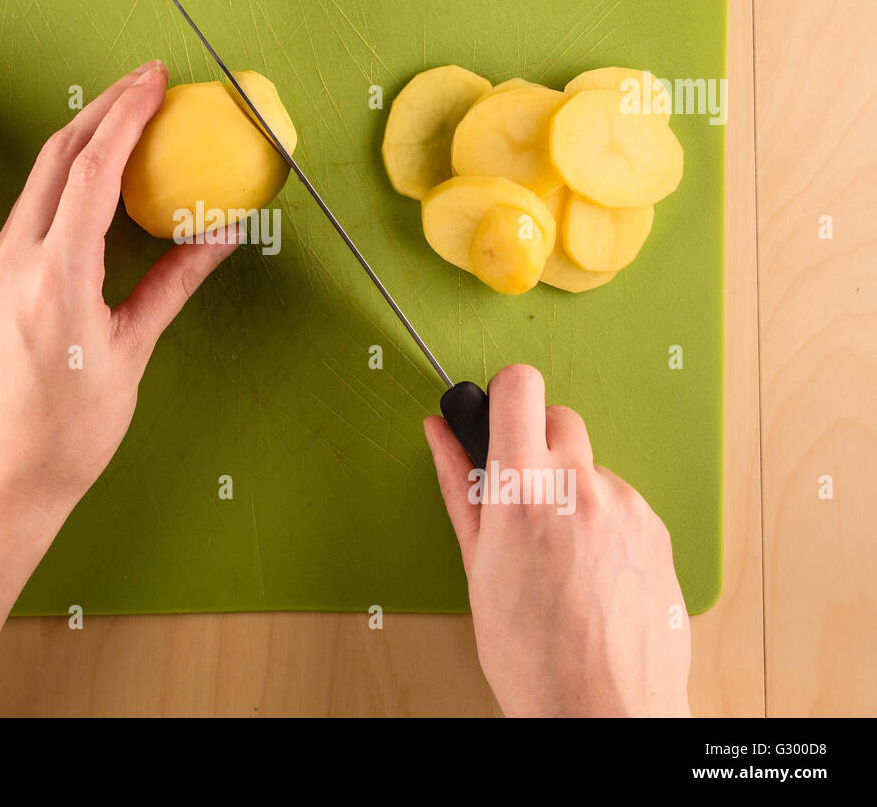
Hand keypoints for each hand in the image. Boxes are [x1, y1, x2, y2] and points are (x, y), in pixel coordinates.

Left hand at [0, 61, 236, 716]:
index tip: (157, 79)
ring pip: (38, 179)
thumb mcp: (130, 355)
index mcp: (53, 278)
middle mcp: (12, 262)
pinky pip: (30, 210)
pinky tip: (98, 182)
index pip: (92, 172)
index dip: (127, 116)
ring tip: (129, 120)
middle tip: (146, 82)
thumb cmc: (66, 436)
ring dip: (83, 140)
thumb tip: (222, 235)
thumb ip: (173, 283)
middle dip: (103, 109)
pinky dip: (67, 180)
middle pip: (57, 157)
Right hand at [425, 364, 690, 716]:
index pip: (519, 387)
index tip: (498, 413)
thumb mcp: (477, 567)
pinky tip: (590, 570)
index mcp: (523, 491)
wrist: (604, 710)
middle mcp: (579, 487)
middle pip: (559, 417)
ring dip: (571, 489)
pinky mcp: (655, 529)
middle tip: (522, 497)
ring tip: (559, 556)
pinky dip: (602, 520)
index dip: (505, 392)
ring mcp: (625, 507)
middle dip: (537, 444)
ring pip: (590, 465)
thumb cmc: (533, 656)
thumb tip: (443, 437)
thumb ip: (460, 487)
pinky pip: (620, 500)